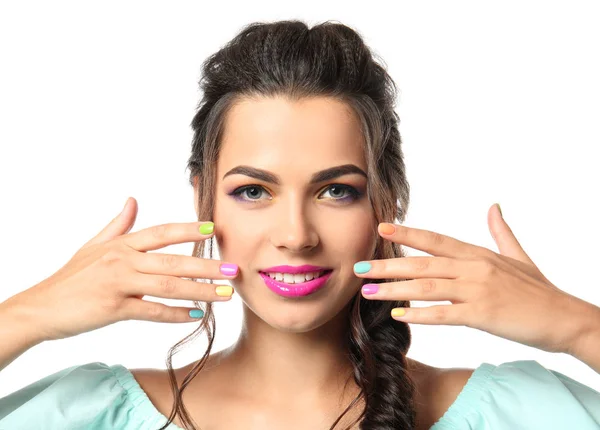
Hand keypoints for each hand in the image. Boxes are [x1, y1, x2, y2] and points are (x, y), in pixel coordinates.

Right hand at [3, 197, 237, 342]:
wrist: (40, 307)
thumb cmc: (71, 277)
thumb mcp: (94, 245)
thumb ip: (118, 225)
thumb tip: (133, 200)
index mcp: (122, 244)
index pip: (161, 232)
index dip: (188, 230)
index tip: (214, 229)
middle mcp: (123, 260)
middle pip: (172, 260)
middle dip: (206, 265)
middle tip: (233, 269)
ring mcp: (118, 284)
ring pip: (167, 285)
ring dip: (199, 291)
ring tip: (224, 295)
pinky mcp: (113, 308)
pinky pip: (151, 311)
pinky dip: (175, 313)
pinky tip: (195, 315)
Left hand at [355, 204, 588, 353]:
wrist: (565, 318)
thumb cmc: (539, 290)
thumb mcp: (518, 256)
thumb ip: (501, 231)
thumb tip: (493, 206)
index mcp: (478, 254)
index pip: (436, 240)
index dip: (407, 233)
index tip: (381, 228)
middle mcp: (474, 268)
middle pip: (423, 263)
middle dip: (388, 265)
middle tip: (359, 267)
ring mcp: (478, 291)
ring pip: (428, 287)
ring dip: (395, 290)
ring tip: (368, 292)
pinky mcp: (483, 315)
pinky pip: (445, 315)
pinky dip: (420, 315)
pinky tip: (399, 315)